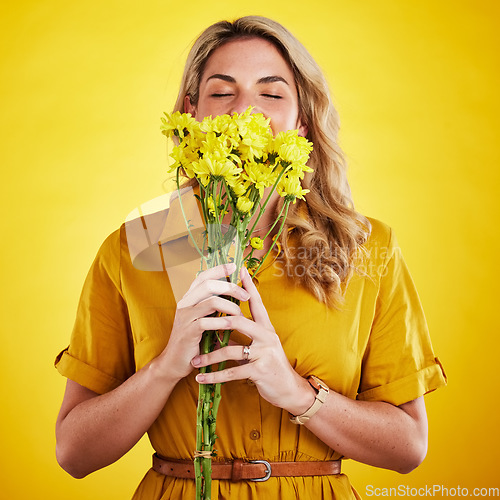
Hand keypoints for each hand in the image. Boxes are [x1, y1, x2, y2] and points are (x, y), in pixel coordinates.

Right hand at [158, 262, 249, 381]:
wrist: (175, 362)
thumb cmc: (194, 341)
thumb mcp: (205, 319)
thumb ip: (215, 307)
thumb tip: (237, 294)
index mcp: (190, 298)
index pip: (203, 276)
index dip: (219, 269)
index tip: (234, 265)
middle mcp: (185, 303)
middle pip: (209, 284)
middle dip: (230, 287)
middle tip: (245, 295)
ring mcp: (185, 317)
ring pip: (211, 301)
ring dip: (230, 306)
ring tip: (240, 314)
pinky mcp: (188, 331)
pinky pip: (207, 321)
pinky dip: (222, 322)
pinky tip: (230, 326)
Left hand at [191, 266, 314, 414]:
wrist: (288, 389)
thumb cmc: (271, 365)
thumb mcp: (260, 346)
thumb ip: (245, 335)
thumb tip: (222, 327)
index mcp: (266, 327)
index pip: (256, 303)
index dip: (248, 286)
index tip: (239, 269)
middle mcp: (266, 336)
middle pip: (237, 321)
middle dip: (215, 322)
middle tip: (198, 323)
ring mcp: (264, 353)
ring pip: (230, 350)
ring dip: (210, 357)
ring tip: (195, 361)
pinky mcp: (260, 370)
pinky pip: (232, 372)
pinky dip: (214, 376)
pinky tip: (201, 377)